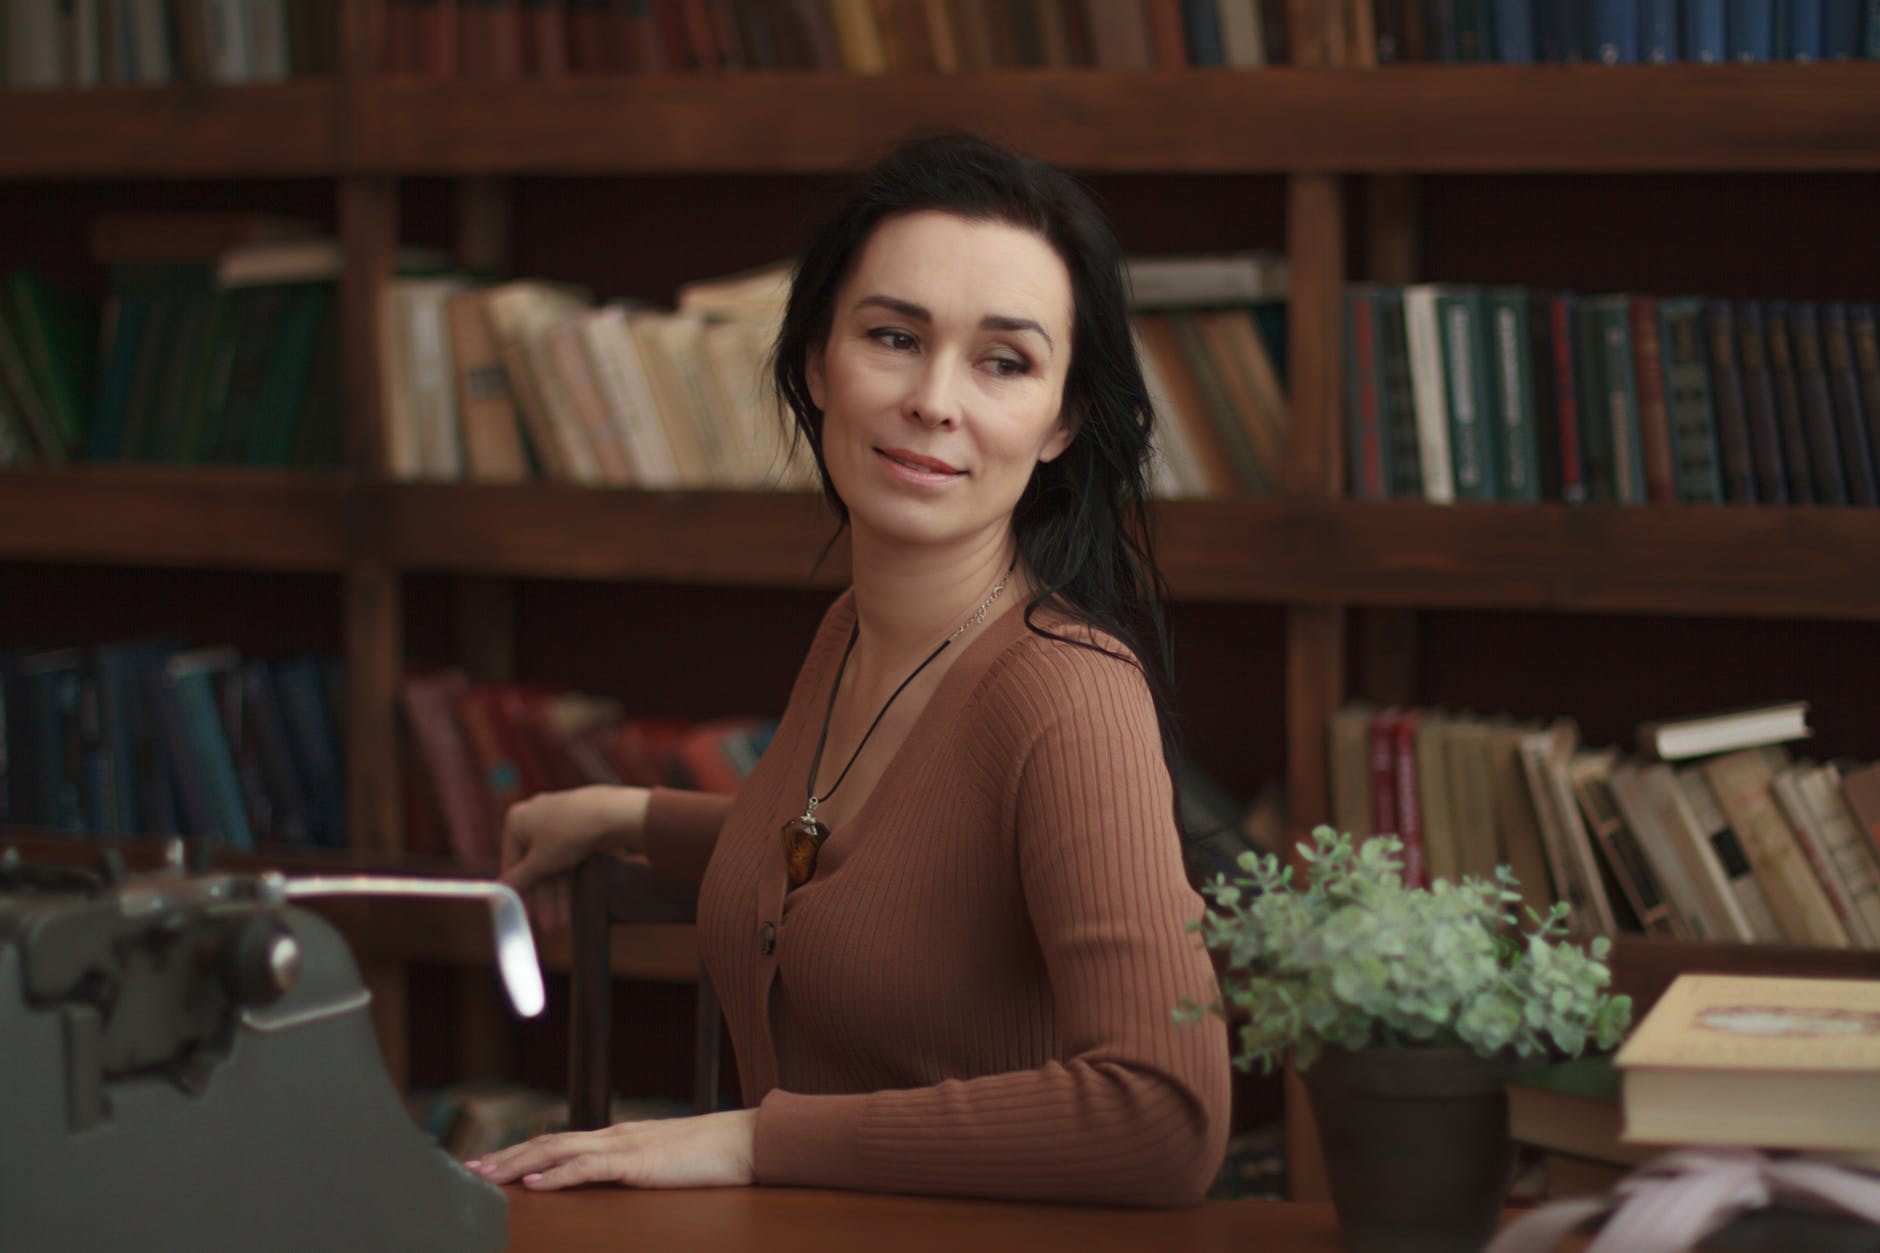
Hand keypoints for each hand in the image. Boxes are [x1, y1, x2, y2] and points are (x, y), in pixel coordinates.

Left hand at [466, 1109, 757, 1190]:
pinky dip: (558, 1176)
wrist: (747, 1142)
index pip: (558, 1143)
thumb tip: (614, 1181)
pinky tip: (535, 1185)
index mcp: (619, 1137)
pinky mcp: (637, 1162)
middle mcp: (614, 1135)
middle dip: (505, 1157)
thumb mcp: (664, 1164)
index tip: (489, 1165)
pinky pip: (589, 1169)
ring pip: (558, 1151)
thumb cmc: (712, 1157)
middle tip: (467, 1170)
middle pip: (547, 1143)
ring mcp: (624, 1146)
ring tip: (485, 1176)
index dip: (521, 1153)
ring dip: (518, 1163)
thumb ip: (636, 1169)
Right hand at [500, 785, 650, 932]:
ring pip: (553, 867)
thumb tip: (499, 892)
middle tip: (546, 926)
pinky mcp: (579, 831)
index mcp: (518, 819)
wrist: (613, 814)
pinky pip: (567, 861)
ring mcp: (559, 823)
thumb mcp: (540, 862)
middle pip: (535, 867)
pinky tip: (569, 908)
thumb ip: (519, 879)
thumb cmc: (568, 834)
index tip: (520, 915)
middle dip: (542, 900)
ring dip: (556, 898)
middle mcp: (536, 818)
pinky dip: (568, 884)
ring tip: (561, 925)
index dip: (517, 892)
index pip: (511, 863)